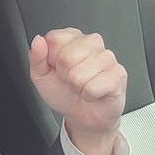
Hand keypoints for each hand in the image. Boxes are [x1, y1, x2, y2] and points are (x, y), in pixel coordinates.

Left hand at [29, 29, 125, 154]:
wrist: (83, 115)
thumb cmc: (64, 93)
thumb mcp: (42, 76)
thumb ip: (36, 58)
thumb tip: (38, 41)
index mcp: (72, 38)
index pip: (54, 39)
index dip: (51, 60)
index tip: (57, 69)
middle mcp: (91, 42)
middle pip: (66, 58)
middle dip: (64, 76)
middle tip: (71, 81)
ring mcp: (107, 57)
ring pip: (78, 75)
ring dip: (77, 88)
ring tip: (82, 87)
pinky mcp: (118, 74)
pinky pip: (93, 88)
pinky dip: (89, 96)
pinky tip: (93, 92)